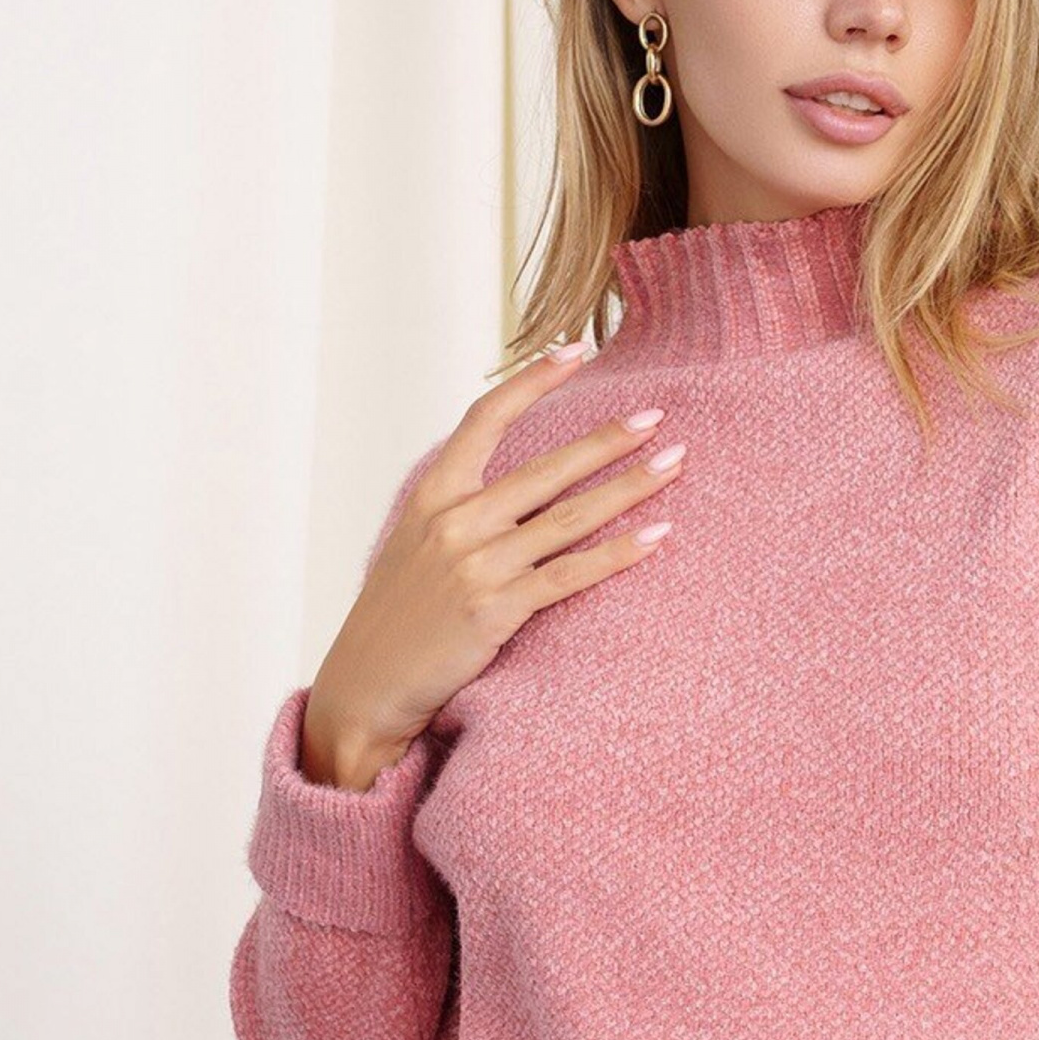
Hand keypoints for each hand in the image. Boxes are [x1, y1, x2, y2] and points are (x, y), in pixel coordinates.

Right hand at [308, 343, 688, 766]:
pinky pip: (570, 574)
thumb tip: (511, 491)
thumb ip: (455, 513)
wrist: (364, 689)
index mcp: (432, 496)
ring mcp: (476, 564)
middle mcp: (454, 521)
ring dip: (628, 487)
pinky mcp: (495, 609)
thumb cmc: (394, 622)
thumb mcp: (411, 549)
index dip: (533, 380)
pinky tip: (657, 536)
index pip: (486, 418)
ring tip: (674, 463)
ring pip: (568, 517)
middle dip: (608, 439)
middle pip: (546, 467)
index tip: (576, 350)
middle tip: (658, 416)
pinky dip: (618, 554)